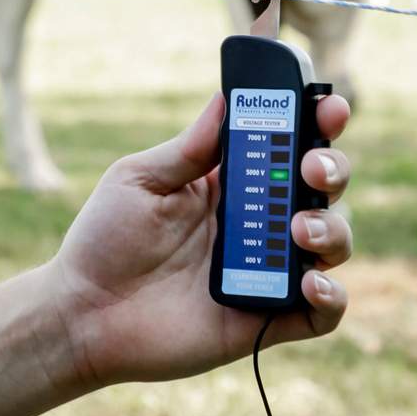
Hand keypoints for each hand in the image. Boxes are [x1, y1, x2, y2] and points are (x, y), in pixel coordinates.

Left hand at [48, 92, 351, 388]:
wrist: (84, 313)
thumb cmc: (105, 240)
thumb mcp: (140, 179)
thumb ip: (190, 147)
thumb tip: (225, 98)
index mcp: (231, 182)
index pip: (289, 144)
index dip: (317, 122)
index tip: (327, 106)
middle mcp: (258, 222)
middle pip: (321, 187)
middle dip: (332, 168)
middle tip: (311, 167)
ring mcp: (267, 270)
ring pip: (332, 242)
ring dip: (331, 228)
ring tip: (298, 229)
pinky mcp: (267, 318)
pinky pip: (323, 311)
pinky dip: (332, 295)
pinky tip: (309, 282)